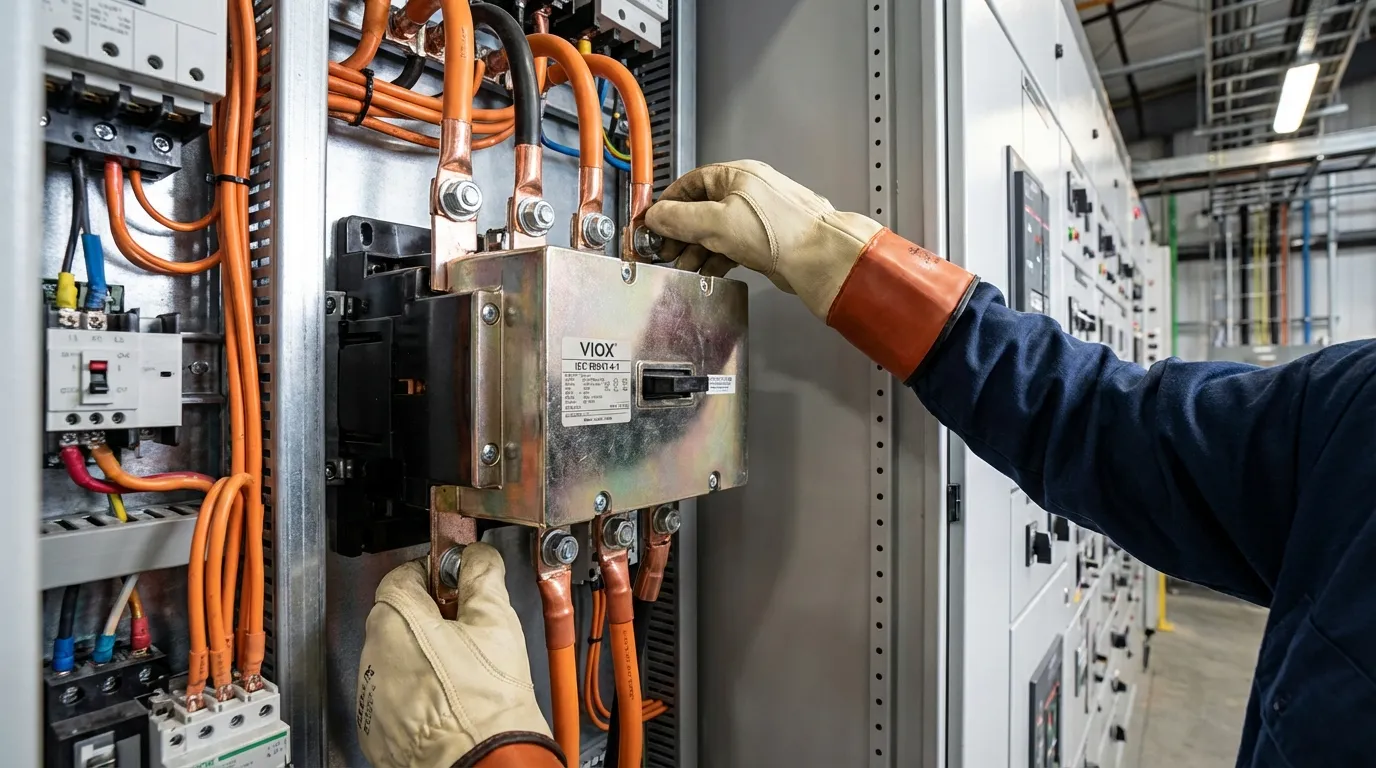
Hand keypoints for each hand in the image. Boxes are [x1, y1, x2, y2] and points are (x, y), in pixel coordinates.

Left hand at [356, 544, 555, 767]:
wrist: (481, 764)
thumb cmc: (485, 702)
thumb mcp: (496, 622)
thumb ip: (483, 578)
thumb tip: (477, 559)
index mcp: (397, 619)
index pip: (402, 575)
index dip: (434, 574)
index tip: (454, 583)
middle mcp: (372, 655)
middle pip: (397, 618)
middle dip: (430, 617)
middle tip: (467, 630)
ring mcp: (370, 695)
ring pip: (394, 659)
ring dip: (421, 657)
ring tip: (461, 671)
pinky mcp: (375, 729)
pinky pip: (391, 698)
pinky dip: (414, 695)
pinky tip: (447, 700)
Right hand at [645, 160, 881, 318]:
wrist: (818, 258)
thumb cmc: (779, 232)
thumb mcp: (715, 222)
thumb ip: (680, 219)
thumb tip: (656, 216)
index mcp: (736, 176)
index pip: (690, 184)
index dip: (668, 204)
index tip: (653, 222)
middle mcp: (747, 193)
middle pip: (701, 210)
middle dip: (680, 233)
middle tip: (664, 251)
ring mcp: (757, 218)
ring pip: (716, 231)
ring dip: (697, 250)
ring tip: (683, 267)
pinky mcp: (765, 241)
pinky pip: (731, 247)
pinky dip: (716, 259)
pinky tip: (706, 272)